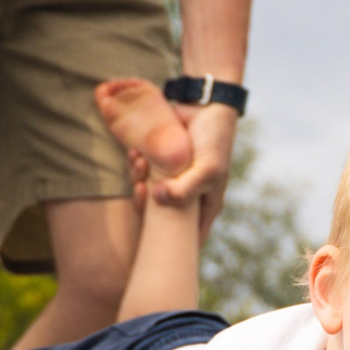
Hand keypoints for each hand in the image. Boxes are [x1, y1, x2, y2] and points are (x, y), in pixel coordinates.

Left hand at [147, 101, 236, 238]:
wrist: (206, 105)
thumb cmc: (214, 140)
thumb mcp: (207, 170)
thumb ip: (185, 190)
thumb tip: (158, 199)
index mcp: (204, 207)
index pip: (188, 239)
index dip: (170, 244)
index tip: (152, 232)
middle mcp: (187, 197)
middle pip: (159, 219)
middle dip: (145, 206)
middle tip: (141, 188)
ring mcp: (171, 181)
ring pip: (147, 195)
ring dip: (137, 180)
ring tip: (139, 162)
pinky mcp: (159, 165)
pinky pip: (141, 174)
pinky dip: (135, 166)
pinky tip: (135, 154)